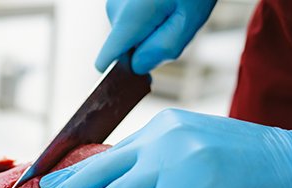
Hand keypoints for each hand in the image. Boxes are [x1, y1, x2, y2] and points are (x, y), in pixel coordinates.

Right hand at [96, 0, 217, 73]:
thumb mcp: (187, 22)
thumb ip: (161, 50)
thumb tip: (138, 67)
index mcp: (127, 19)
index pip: (105, 62)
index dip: (122, 74)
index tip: (143, 76)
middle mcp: (114, 9)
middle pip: (121, 49)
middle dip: (146, 48)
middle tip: (173, 27)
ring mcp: (116, 0)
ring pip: (128, 34)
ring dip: (149, 32)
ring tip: (172, 10)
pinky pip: (131, 19)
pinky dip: (148, 18)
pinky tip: (165, 4)